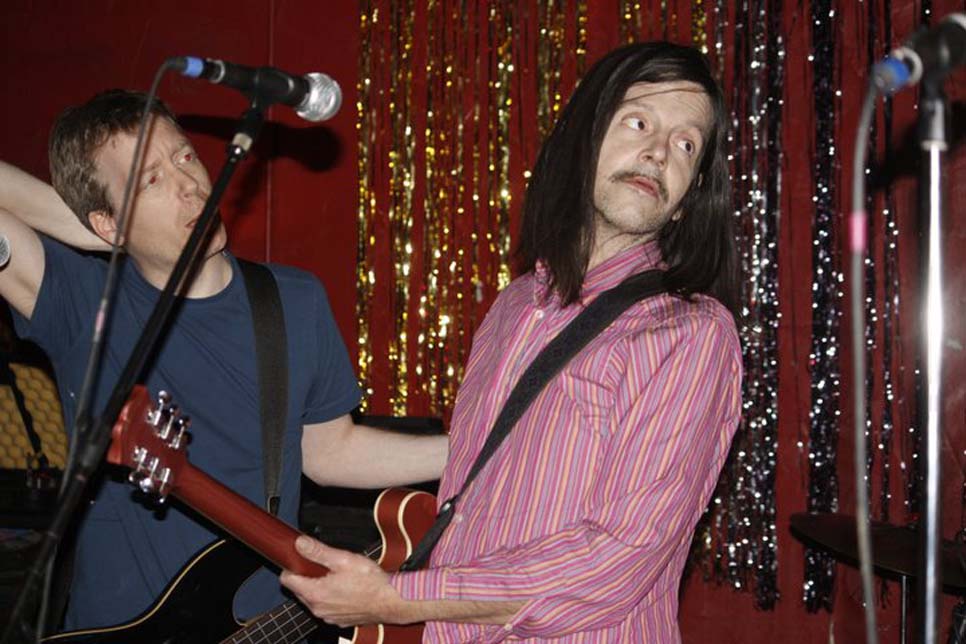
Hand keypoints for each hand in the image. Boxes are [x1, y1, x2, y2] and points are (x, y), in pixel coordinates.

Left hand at [280, 536, 412, 627]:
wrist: (393, 601)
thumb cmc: (372, 582)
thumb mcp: (344, 559)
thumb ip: (318, 551)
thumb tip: (300, 544)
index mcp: (315, 593)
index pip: (288, 580)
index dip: (291, 566)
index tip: (298, 558)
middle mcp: (318, 609)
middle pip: (300, 589)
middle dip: (306, 576)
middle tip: (322, 563)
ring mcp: (328, 616)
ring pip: (313, 599)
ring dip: (319, 587)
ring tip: (336, 575)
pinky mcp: (339, 620)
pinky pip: (327, 607)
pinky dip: (331, 597)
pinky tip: (345, 588)